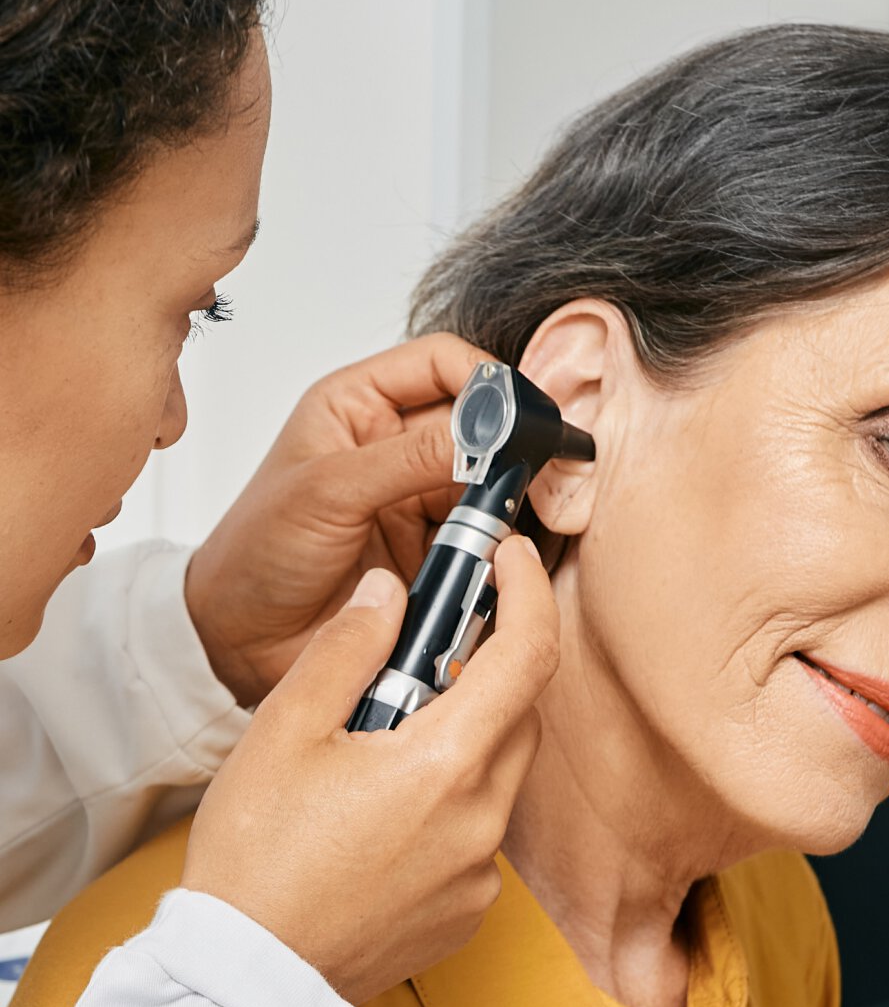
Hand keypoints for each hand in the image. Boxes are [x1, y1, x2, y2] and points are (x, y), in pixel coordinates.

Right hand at [181, 535, 558, 1004]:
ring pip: (497, 775)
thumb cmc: (256, 858)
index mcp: (445, 766)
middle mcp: (481, 822)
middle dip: (483, 671)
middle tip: (419, 656)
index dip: (529, 593)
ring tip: (380, 745)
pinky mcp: (467, 912)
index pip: (528, 656)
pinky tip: (385, 815)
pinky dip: (450, 803)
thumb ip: (349, 649)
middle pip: (517, 715)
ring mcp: (480, 874)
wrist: (246, 979)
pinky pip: (478, 833)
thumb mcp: (286, 731)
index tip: (512, 559)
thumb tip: (391, 594)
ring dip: (462, 740)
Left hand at [185, 333, 488, 706]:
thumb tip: (484, 433)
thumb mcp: (328, 491)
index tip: (518, 414)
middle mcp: (394, 446)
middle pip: (480, 424)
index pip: (442, 363)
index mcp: (359, 405)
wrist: (242, 642)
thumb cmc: (255, 555)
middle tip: (528, 474)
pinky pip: (485, 539)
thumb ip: (410, 457)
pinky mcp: (434, 552)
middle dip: (507, 447)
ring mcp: (418, 501)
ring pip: (490, 484)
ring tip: (495, 527)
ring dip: (501, 504)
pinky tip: (488, 560)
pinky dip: (495, 549)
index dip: (486, 379)